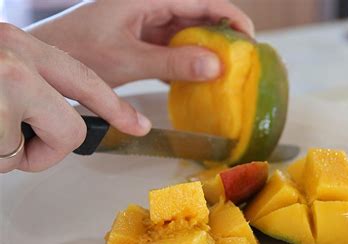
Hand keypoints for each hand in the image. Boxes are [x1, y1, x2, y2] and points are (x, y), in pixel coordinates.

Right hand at [0, 24, 150, 172]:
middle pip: (74, 127)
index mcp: (21, 45)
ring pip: (48, 147)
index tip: (139, 125)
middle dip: (54, 146)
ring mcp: (11, 82)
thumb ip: (29, 85)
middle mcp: (20, 57)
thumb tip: (52, 115)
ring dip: (16, 154)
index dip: (113, 107)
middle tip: (25, 148)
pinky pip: (13, 161)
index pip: (84, 78)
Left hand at [28, 0, 253, 86]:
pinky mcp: (142, 40)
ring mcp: (146, 23)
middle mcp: (150, 5)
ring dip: (205, 53)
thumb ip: (172, 63)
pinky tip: (196, 81)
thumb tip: (216, 66)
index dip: (229, 16)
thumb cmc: (78, 52)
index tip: (249, 39)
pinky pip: (173, 49)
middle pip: (198, 15)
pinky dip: (187, 64)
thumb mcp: (129, 59)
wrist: (48, 59)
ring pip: (187, 34)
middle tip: (240, 62)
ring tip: (224, 74)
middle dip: (221, 36)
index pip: (200, 0)